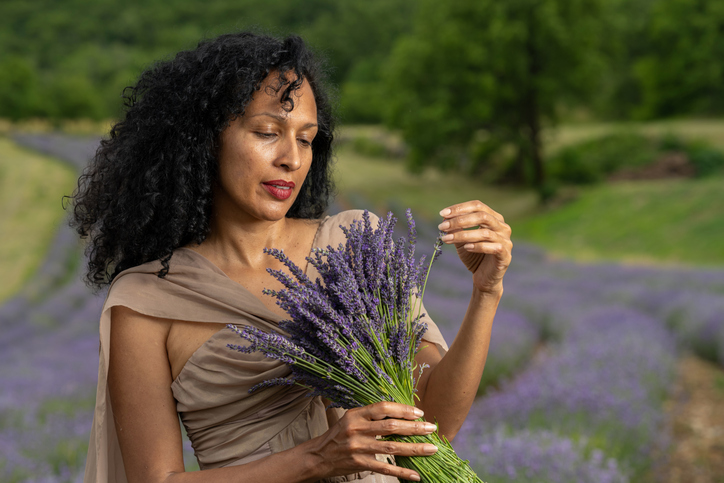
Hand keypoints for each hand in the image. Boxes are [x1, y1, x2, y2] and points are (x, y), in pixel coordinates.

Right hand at [309, 401, 437, 481]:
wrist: (318, 456)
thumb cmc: (338, 434)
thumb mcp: (351, 418)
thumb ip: (371, 415)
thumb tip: (400, 413)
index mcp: (356, 414)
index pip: (383, 408)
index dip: (403, 409)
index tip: (419, 413)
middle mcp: (357, 429)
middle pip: (391, 427)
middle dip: (415, 428)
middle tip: (432, 428)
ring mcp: (358, 447)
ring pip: (391, 447)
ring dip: (414, 448)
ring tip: (431, 449)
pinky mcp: (359, 463)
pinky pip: (384, 467)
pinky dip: (401, 471)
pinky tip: (415, 474)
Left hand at [438, 200, 512, 294]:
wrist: (484, 278)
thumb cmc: (473, 256)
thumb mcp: (461, 240)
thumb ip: (455, 229)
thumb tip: (445, 218)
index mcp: (494, 218)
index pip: (477, 206)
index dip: (460, 208)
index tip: (442, 214)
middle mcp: (502, 227)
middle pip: (482, 216)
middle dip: (460, 220)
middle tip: (442, 226)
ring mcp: (506, 241)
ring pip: (485, 233)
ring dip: (463, 235)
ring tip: (447, 239)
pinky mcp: (505, 255)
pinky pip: (493, 247)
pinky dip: (478, 246)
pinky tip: (466, 248)